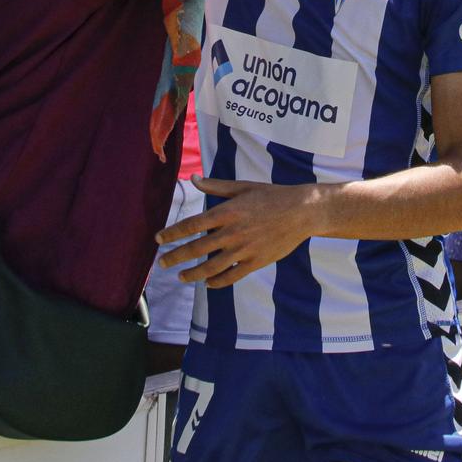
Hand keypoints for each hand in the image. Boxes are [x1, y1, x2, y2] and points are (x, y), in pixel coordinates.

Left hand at [158, 178, 320, 287]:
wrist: (302, 211)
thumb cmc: (272, 195)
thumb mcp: (243, 187)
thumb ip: (216, 186)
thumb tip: (193, 179)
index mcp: (227, 212)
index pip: (191, 225)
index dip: (172, 233)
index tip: (158, 239)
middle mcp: (232, 233)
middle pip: (196, 249)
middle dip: (175, 257)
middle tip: (162, 263)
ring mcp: (244, 250)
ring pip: (211, 267)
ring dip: (193, 274)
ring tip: (181, 277)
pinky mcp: (256, 262)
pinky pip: (232, 276)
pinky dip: (217, 282)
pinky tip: (208, 283)